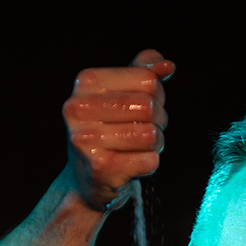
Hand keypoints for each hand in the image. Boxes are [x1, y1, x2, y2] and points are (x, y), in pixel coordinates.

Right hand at [63, 49, 173, 211]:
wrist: (86, 180)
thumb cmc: (109, 131)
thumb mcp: (121, 95)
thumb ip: (143, 73)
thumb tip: (167, 65)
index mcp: (85, 82)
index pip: (147, 80)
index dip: (157, 94)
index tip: (145, 107)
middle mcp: (79, 109)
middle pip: (149, 106)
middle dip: (159, 120)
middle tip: (146, 130)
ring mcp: (86, 140)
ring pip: (150, 134)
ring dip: (155, 143)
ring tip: (139, 148)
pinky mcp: (100, 168)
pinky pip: (149, 160)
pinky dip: (149, 164)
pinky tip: (132, 165)